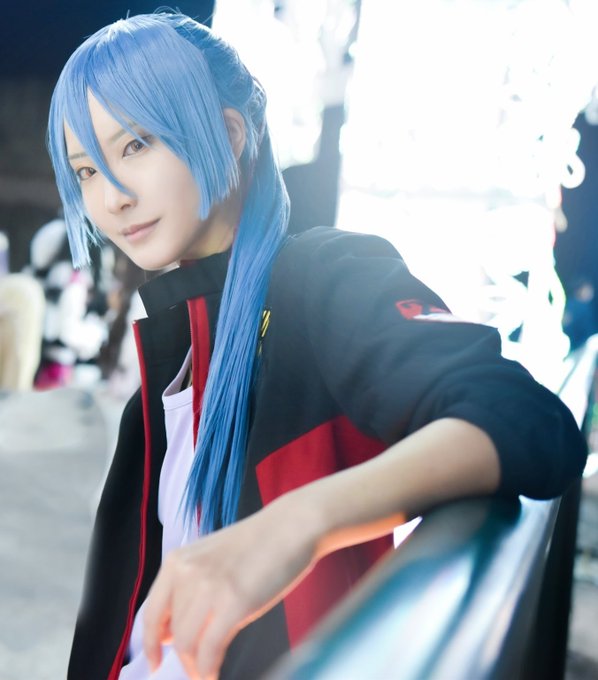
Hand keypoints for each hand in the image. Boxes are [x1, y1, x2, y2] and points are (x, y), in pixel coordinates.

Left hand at [142, 495, 321, 678]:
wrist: (292, 526)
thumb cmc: (258, 544)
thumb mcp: (212, 558)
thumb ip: (190, 587)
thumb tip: (172, 633)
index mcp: (179, 560)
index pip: (152, 612)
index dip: (150, 643)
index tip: (154, 660)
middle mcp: (189, 572)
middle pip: (173, 632)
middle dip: (183, 657)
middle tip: (197, 667)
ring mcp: (211, 587)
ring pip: (187, 644)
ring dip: (195, 666)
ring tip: (206, 671)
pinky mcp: (235, 602)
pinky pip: (210, 650)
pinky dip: (208, 670)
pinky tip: (213, 674)